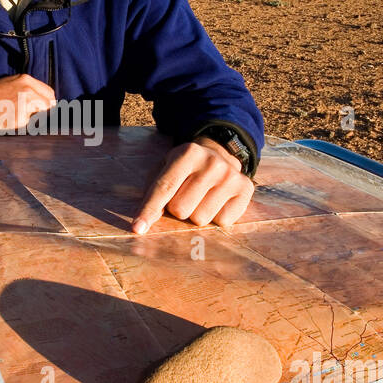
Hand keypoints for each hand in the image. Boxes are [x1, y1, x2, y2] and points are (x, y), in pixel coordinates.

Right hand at [0, 74, 55, 132]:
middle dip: (42, 110)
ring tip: (14, 115)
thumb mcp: (9, 82)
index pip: (49, 92)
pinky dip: (21, 124)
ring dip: (31, 118)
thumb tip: (46, 100)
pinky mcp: (20, 120)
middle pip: (48, 105)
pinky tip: (8, 120)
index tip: (44, 106)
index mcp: (25, 80)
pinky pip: (27, 124)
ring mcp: (25, 106)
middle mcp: (28, 91)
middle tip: (29, 113)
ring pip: (39, 116)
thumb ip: (28, 88)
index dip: (47, 101)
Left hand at [131, 137, 254, 233]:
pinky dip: (216, 217)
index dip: (149, 210)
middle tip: (186, 195)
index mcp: (188, 153)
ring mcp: (231, 176)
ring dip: (196, 214)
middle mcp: (212, 162)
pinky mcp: (245, 189)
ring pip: (201, 219)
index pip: (164, 188)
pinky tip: (217, 201)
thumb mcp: (166, 169)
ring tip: (202, 197)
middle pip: (181, 209)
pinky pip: (222, 222)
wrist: (220, 155)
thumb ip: (153, 192)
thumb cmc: (185, 169)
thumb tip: (142, 224)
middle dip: (177, 209)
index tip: (137, 228)